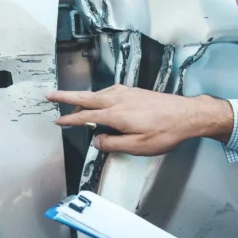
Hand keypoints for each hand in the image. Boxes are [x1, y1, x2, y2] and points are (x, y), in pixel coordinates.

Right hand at [46, 85, 233, 155]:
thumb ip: (113, 144)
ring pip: (98, 94)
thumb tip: (97, 141)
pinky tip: (100, 99)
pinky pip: (109, 92)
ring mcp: (127, 93)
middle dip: (66, 97)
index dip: (70, 121)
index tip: (58, 121)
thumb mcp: (137, 146)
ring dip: (83, 98)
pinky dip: (98, 96)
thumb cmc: (165, 131)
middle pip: (86, 97)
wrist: (187, 115)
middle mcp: (118, 99)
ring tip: (74, 105)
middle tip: (50, 95)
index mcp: (116, 114)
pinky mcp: (134, 91)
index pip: (86, 117)